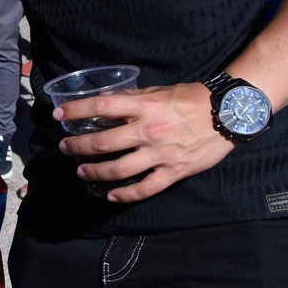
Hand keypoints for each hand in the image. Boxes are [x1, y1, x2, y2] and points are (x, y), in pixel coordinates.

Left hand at [54, 83, 233, 202]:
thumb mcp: (160, 91)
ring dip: (95, 171)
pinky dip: (126, 194)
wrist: (228, 115)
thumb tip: (107, 101)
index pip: (101, 106)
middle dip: (78, 146)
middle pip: (103, 142)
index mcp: (144, 107)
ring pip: (119, 169)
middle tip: (65, 148)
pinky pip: (146, 188)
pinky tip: (112, 195)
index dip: (77, 110)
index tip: (60, 115)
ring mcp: (161, 154)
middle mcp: (148, 131)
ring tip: (82, 171)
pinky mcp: (174, 172)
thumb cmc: (192, 99)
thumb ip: (134, 98)